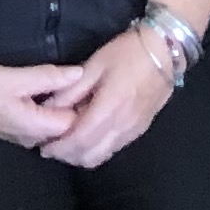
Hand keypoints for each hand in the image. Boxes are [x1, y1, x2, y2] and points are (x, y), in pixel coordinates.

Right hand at [0, 56, 88, 147]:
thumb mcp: (16, 78)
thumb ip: (49, 77)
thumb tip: (80, 73)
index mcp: (37, 127)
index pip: (76, 124)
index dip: (88, 105)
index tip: (96, 85)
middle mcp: (33, 139)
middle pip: (67, 129)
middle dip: (78, 108)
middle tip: (89, 84)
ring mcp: (22, 137)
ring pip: (54, 127)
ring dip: (64, 108)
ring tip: (73, 86)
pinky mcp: (14, 129)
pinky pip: (42, 124)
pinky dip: (50, 110)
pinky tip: (51, 93)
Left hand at [43, 24, 175, 168]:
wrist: (165, 52)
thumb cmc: (127, 53)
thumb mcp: (95, 64)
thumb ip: (72, 89)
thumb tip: (48, 107)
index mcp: (110, 107)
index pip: (80, 139)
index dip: (60, 148)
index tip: (44, 147)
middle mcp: (123, 126)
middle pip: (91, 155)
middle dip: (68, 156)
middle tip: (52, 147)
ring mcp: (133, 131)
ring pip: (103, 156)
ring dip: (82, 155)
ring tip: (66, 143)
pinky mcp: (139, 131)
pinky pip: (114, 149)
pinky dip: (96, 149)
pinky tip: (88, 137)